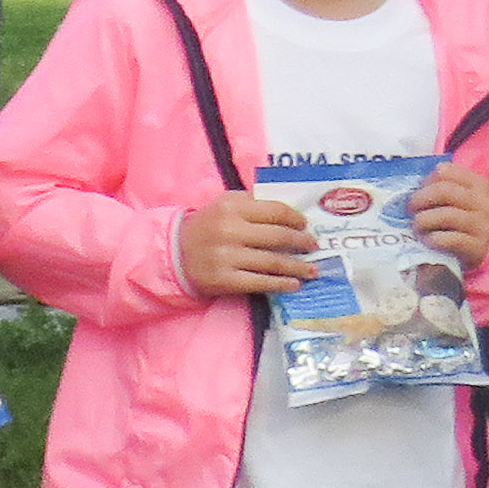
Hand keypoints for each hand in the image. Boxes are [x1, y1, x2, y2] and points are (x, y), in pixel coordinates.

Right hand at [175, 190, 313, 295]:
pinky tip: (294, 284)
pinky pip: (261, 283)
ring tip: (311, 270)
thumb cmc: (208, 226)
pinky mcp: (224, 280)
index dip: (296, 219)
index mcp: (231, 207)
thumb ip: (254, 203)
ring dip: (298, 267)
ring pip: (273, 262)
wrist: (175, 254)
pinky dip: (281, 284)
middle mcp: (229, 230)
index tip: (305, 226)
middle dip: (302, 243)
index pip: (275, 211)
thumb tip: (291, 212)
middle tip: (313, 247)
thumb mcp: (225, 204)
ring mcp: (226, 257)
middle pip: (278, 237)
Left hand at [407, 158, 488, 265]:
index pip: (444, 171)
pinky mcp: (478, 247)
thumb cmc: (457, 220)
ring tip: (416, 227)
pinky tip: (428, 241)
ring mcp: (483, 225)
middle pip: (444, 191)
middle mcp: (484, 202)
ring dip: (423, 221)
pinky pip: (451, 239)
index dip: (425, 182)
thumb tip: (405, 188)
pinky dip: (434, 239)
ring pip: (447, 215)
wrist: (478, 251)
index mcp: (477, 184)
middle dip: (419, 199)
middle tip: (409, 210)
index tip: (417, 193)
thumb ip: (434, 188)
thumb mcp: (451, 200)